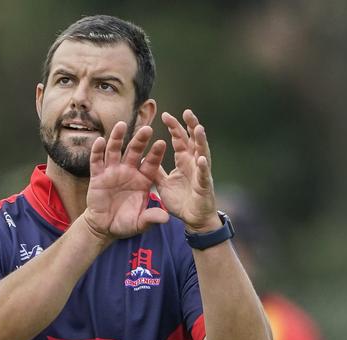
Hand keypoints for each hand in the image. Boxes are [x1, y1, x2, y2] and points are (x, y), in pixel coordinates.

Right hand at [83, 121, 168, 239]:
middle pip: (135, 152)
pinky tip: (99, 140)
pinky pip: (96, 161)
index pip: (151, 163)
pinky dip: (97, 151)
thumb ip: (151, 218)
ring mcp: (112, 171)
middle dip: (140, 140)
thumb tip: (166, 218)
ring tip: (121, 124)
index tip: (162, 143)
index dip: (156, 154)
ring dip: (117, 138)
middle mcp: (128, 171)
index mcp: (143, 179)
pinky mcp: (97, 176)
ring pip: (115, 151)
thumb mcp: (140, 223)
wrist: (103, 227)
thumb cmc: (124, 223)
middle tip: (147, 128)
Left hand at [156, 110, 219, 231]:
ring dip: (201, 141)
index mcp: (184, 161)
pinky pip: (204, 176)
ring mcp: (201, 174)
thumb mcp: (163, 184)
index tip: (165, 114)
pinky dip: (202, 168)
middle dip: (190, 126)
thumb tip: (142, 158)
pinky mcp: (204, 187)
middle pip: (193, 141)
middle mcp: (194, 163)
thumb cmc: (182, 200)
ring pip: (202, 153)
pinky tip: (200, 159)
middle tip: (187, 112)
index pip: (179, 140)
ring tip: (199, 128)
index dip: (174, 127)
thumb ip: (155, 171)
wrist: (193, 220)